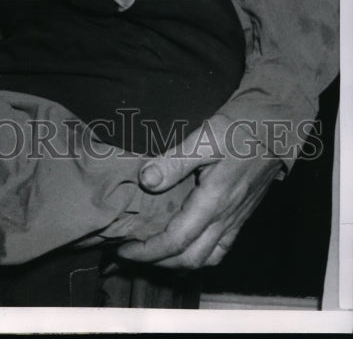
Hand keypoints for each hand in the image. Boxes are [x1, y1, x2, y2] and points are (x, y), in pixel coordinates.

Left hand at [116, 115, 282, 269]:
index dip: (147, 251)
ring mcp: (234, 220)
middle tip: (130, 254)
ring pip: (205, 259)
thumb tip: (145, 180)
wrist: (272, 131)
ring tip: (153, 255)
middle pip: (189, 258)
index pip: (175, 241)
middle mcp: (224, 218)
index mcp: (213, 203)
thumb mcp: (203, 139)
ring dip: (177, 264)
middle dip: (157, 263)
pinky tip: (185, 249)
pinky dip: (199, 257)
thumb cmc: (237, 132)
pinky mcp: (240, 216)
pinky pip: (220, 250)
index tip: (123, 250)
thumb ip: (174, 162)